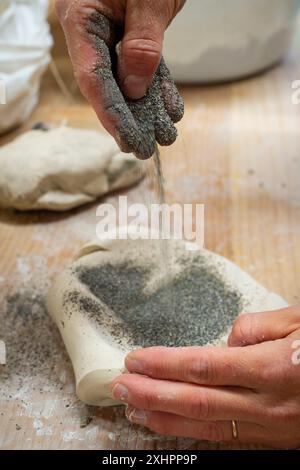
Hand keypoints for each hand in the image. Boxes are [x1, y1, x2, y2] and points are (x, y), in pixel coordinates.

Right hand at [56, 0, 184, 158]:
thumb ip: (141, 44)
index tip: (129, 141)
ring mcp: (113, 32)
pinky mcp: (134, 32)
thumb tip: (135, 89)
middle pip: (109, 86)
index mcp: (82, 21)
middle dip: (130, 120)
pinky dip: (159, 88)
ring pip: (129, 80)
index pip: (94, 79)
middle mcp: (94, 31)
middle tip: (147, 149)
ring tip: (167, 135)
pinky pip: (146, 66)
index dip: (112, 114)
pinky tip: (172, 108)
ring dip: (148, 109)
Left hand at [111, 306, 299, 447]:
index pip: (204, 365)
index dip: (164, 363)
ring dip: (164, 417)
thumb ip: (259, 327)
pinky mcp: (274, 440)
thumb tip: (224, 342)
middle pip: (197, 400)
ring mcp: (271, 428)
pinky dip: (193, 432)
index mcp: (274, 367)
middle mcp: (268, 403)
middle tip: (119, 385)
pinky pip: (226, 439)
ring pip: (207, 427)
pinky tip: (171, 424)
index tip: (135, 357)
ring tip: (133, 408)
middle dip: (153, 393)